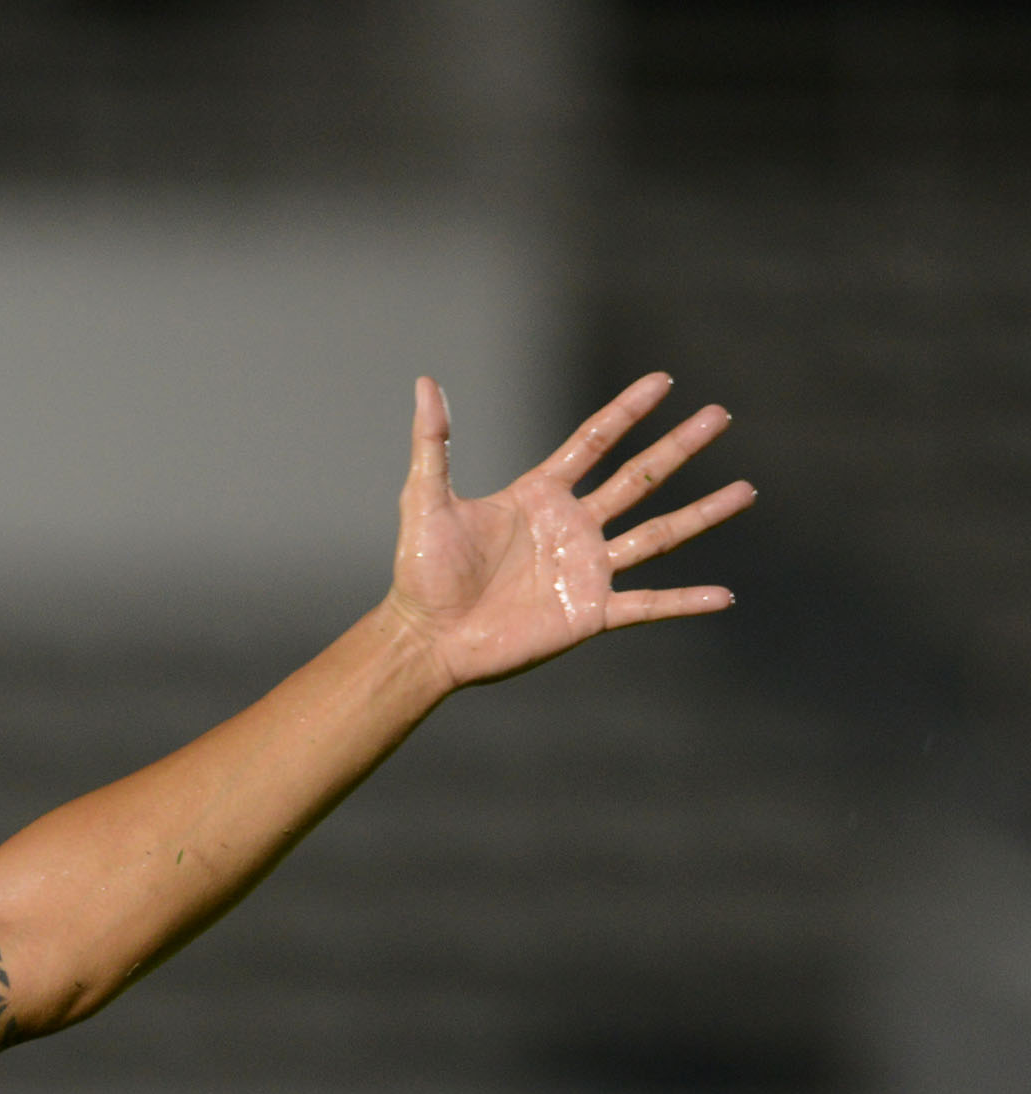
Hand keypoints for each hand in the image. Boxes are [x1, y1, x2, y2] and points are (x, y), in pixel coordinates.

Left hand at [386, 372, 752, 689]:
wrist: (425, 638)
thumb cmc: (421, 572)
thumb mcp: (426, 499)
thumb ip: (433, 441)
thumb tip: (425, 382)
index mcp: (540, 496)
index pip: (594, 443)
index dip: (627, 411)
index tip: (663, 381)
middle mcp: (572, 528)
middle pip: (639, 479)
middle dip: (680, 447)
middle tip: (720, 416)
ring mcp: (586, 570)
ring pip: (659, 534)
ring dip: (703, 514)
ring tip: (746, 490)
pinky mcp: (590, 613)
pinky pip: (649, 605)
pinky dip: (685, 602)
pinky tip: (724, 596)